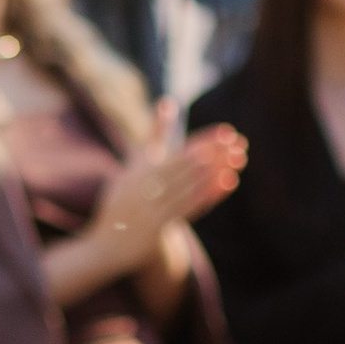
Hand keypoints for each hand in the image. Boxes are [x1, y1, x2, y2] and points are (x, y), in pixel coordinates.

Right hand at [92, 107, 241, 265]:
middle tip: (239, 144)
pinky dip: (208, 195)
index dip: (205, 140)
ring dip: (215, 173)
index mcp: (139, 170)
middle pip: (186, 167)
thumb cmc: (125, 196)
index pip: (178, 150)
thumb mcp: (136, 163)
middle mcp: (143, 187)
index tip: (227, 132)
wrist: (105, 242)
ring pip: (189, 187)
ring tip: (237, 161)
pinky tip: (227, 183)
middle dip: (215, 154)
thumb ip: (154, 134)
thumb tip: (168, 101)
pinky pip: (188, 208)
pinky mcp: (158, 227)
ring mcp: (150, 208)